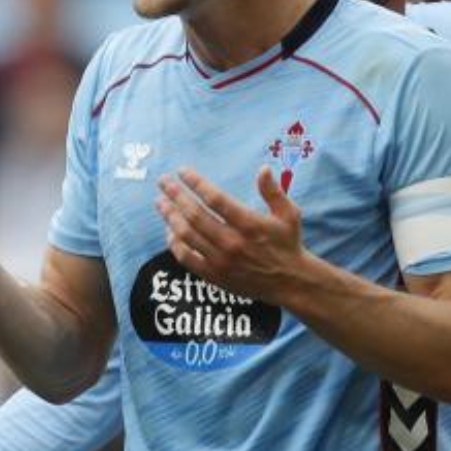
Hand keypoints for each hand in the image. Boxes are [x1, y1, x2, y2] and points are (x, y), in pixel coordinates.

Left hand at [156, 167, 309, 303]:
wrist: (290, 282)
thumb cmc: (288, 243)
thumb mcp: (289, 214)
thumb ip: (274, 191)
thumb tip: (263, 168)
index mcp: (250, 224)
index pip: (215, 199)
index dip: (196, 183)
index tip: (183, 171)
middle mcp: (232, 242)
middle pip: (195, 215)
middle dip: (176, 195)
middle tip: (163, 182)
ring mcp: (221, 261)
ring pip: (187, 235)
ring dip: (170, 216)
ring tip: (161, 202)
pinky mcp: (214, 276)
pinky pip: (187, 258)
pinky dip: (175, 244)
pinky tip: (169, 231)